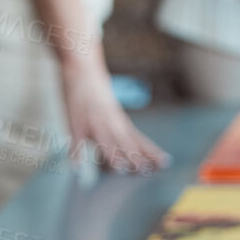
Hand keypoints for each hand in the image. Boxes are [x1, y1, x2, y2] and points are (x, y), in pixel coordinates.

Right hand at [59, 56, 170, 174]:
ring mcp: (93, 123)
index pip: (138, 139)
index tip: (165, 162)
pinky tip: (77, 167)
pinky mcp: (75, 123)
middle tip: (146, 170)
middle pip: (125, 143)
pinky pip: (75, 141)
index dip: (151, 151)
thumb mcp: (112, 109)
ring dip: (112, 155)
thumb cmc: (97, 91)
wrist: (83, 69)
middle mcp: (110, 123)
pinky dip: (75, 153)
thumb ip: (119, 127)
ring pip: (104, 141)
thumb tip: (129, 142)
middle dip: (135, 157)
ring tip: (121, 169)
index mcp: (120, 121)